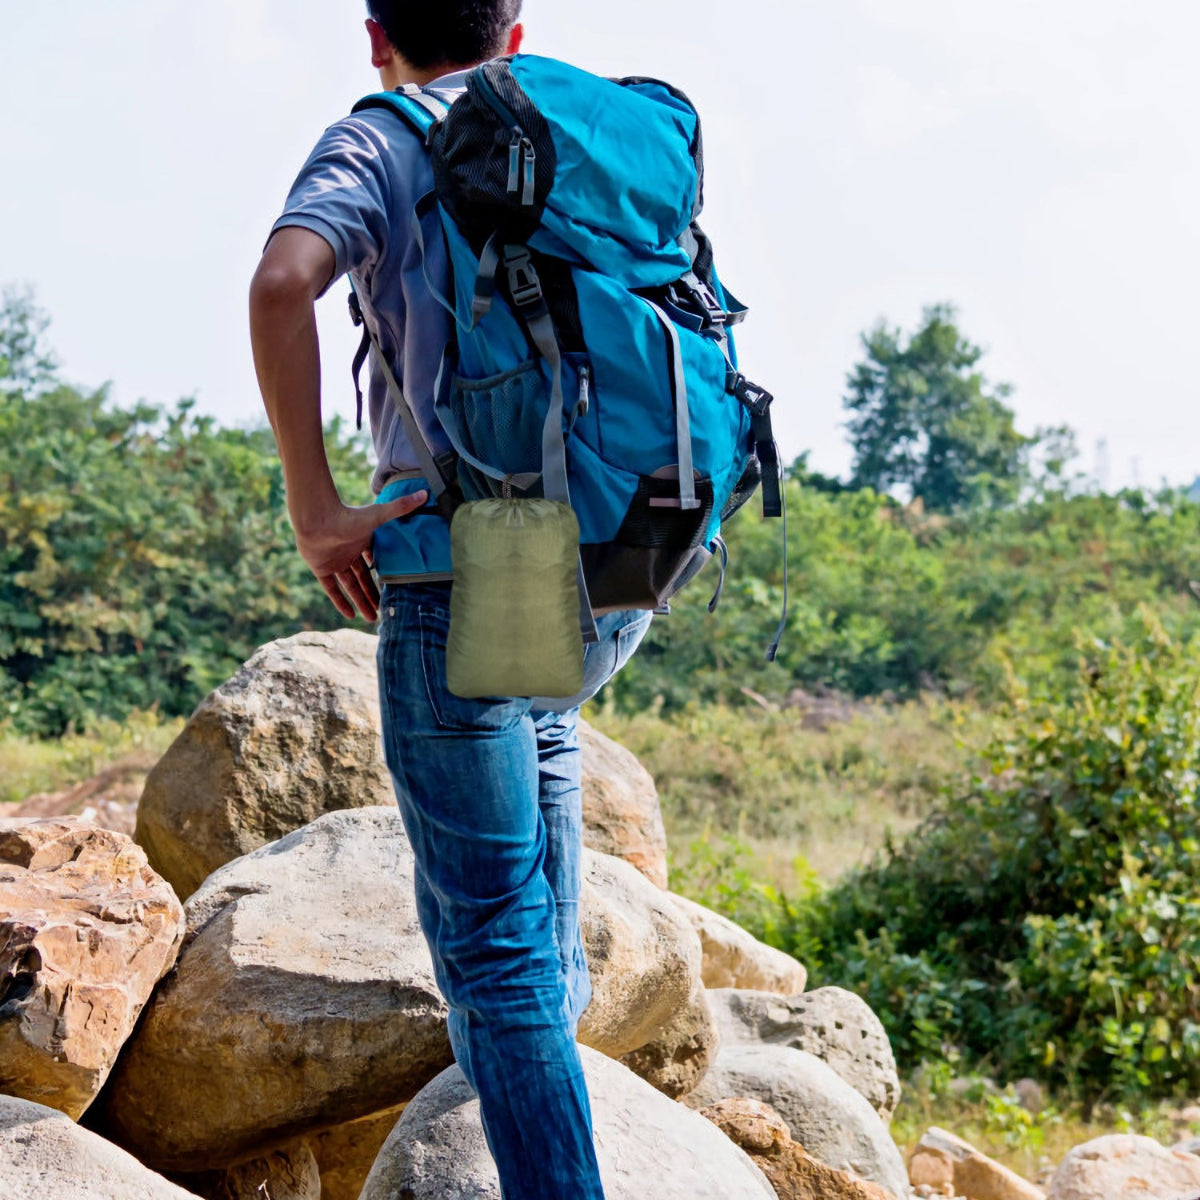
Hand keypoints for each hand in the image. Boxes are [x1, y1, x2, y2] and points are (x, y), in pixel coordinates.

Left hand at [293, 491, 428, 621]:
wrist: (316, 518)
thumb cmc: (348, 515)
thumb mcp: (379, 515)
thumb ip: (402, 507)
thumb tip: (426, 493)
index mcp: (363, 541)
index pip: (374, 562)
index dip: (383, 574)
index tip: (393, 588)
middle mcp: (349, 552)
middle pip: (363, 578)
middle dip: (373, 595)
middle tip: (383, 612)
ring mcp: (334, 561)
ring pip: (350, 586)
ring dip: (360, 601)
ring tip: (371, 618)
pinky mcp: (320, 568)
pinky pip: (332, 588)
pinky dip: (340, 601)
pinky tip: (350, 615)